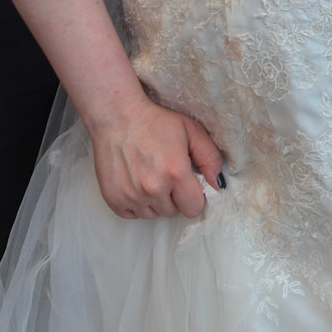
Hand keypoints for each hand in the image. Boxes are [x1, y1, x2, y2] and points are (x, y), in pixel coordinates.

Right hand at [89, 93, 224, 220]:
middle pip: (173, 212)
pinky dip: (136, 203)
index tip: (186, 182)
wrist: (117, 116)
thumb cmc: (155, 121)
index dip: (193, 196)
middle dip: (173, 197)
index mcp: (175, 172)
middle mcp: (153, 189)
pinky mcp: (114, 200)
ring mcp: (131, 196)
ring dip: (155, 201)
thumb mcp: (190, 130)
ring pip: (153, 214)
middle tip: (165, 173)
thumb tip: (218, 185)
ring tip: (149, 175)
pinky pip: (133, 215)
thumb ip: (210, 158)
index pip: (194, 208)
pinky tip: (135, 182)